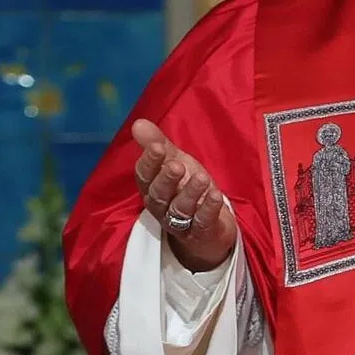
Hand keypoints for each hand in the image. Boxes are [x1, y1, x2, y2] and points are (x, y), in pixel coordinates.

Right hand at [132, 119, 236, 272]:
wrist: (208, 227)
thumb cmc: (186, 188)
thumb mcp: (174, 162)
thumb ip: (158, 144)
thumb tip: (138, 122)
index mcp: (152, 188)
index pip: (144, 176)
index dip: (150, 162)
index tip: (157, 147)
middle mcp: (162, 206)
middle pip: (159, 194)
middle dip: (166, 179)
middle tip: (177, 165)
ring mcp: (181, 222)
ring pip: (180, 209)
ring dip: (190, 193)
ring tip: (202, 178)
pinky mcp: (201, 232)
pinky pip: (202, 222)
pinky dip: (208, 209)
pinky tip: (215, 195)